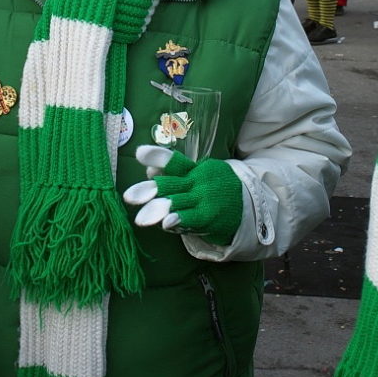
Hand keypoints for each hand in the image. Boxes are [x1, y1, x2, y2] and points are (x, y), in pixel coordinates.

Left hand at [122, 145, 243, 246]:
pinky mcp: (208, 217)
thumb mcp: (199, 176)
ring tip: (141, 217)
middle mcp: (197, 182)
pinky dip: (178, 220)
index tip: (139, 153)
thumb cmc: (215, 189)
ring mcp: (204, 200)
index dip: (157, 156)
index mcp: (194, 170)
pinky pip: (190, 218)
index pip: (174, 162)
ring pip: (177, 203)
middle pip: (170, 185)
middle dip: (148, 191)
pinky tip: (166, 223)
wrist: (248, 205)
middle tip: (129, 196)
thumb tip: (149, 170)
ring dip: (158, 210)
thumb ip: (175, 175)